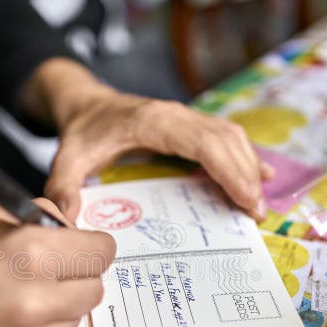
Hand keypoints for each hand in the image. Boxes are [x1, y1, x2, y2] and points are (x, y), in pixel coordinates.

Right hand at [0, 200, 114, 326]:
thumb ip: (38, 221)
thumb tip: (70, 228)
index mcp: (31, 253)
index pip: (102, 252)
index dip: (90, 244)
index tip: (77, 244)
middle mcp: (35, 300)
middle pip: (95, 289)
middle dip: (80, 274)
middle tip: (53, 267)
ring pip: (74, 318)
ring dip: (62, 302)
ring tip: (23, 290)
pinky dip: (38, 325)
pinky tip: (4, 313)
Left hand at [22, 59, 272, 222]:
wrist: (86, 105)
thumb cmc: (82, 132)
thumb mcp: (67, 160)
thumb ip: (64, 188)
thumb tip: (67, 221)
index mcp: (153, 122)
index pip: (204, 143)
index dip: (229, 170)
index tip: (246, 200)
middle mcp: (176, 115)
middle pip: (225, 141)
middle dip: (245, 176)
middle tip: (256, 215)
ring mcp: (186, 118)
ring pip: (230, 137)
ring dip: (248, 167)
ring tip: (257, 205)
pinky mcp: (190, 126)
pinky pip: (225, 138)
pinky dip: (244, 157)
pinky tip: (261, 177)